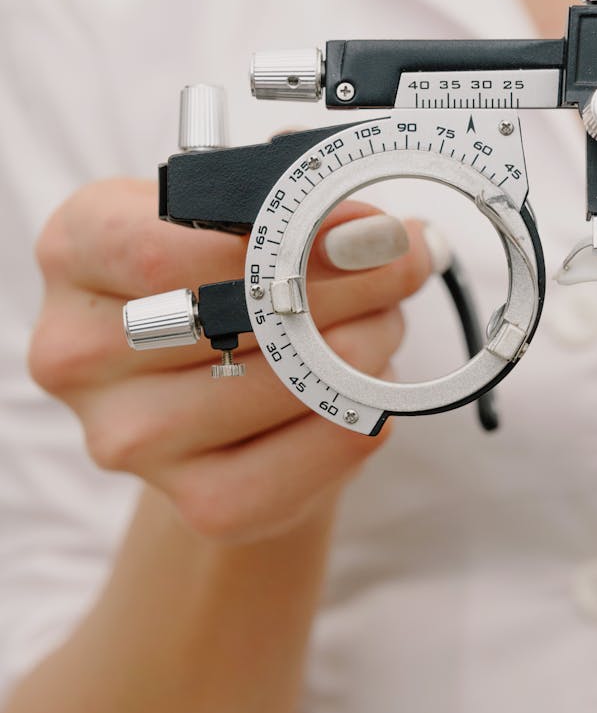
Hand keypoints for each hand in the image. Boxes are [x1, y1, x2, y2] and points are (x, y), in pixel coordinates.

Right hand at [29, 179, 432, 543]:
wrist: (208, 392)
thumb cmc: (219, 282)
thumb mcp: (231, 217)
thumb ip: (288, 209)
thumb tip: (373, 233)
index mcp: (76, 251)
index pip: (161, 249)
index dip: (279, 234)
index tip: (363, 227)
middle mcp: (78, 353)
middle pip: (230, 317)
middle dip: (345, 287)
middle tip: (404, 264)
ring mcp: (129, 438)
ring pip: (278, 386)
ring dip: (360, 347)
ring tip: (383, 322)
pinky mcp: (197, 503)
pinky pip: (302, 464)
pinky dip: (353, 417)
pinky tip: (366, 389)